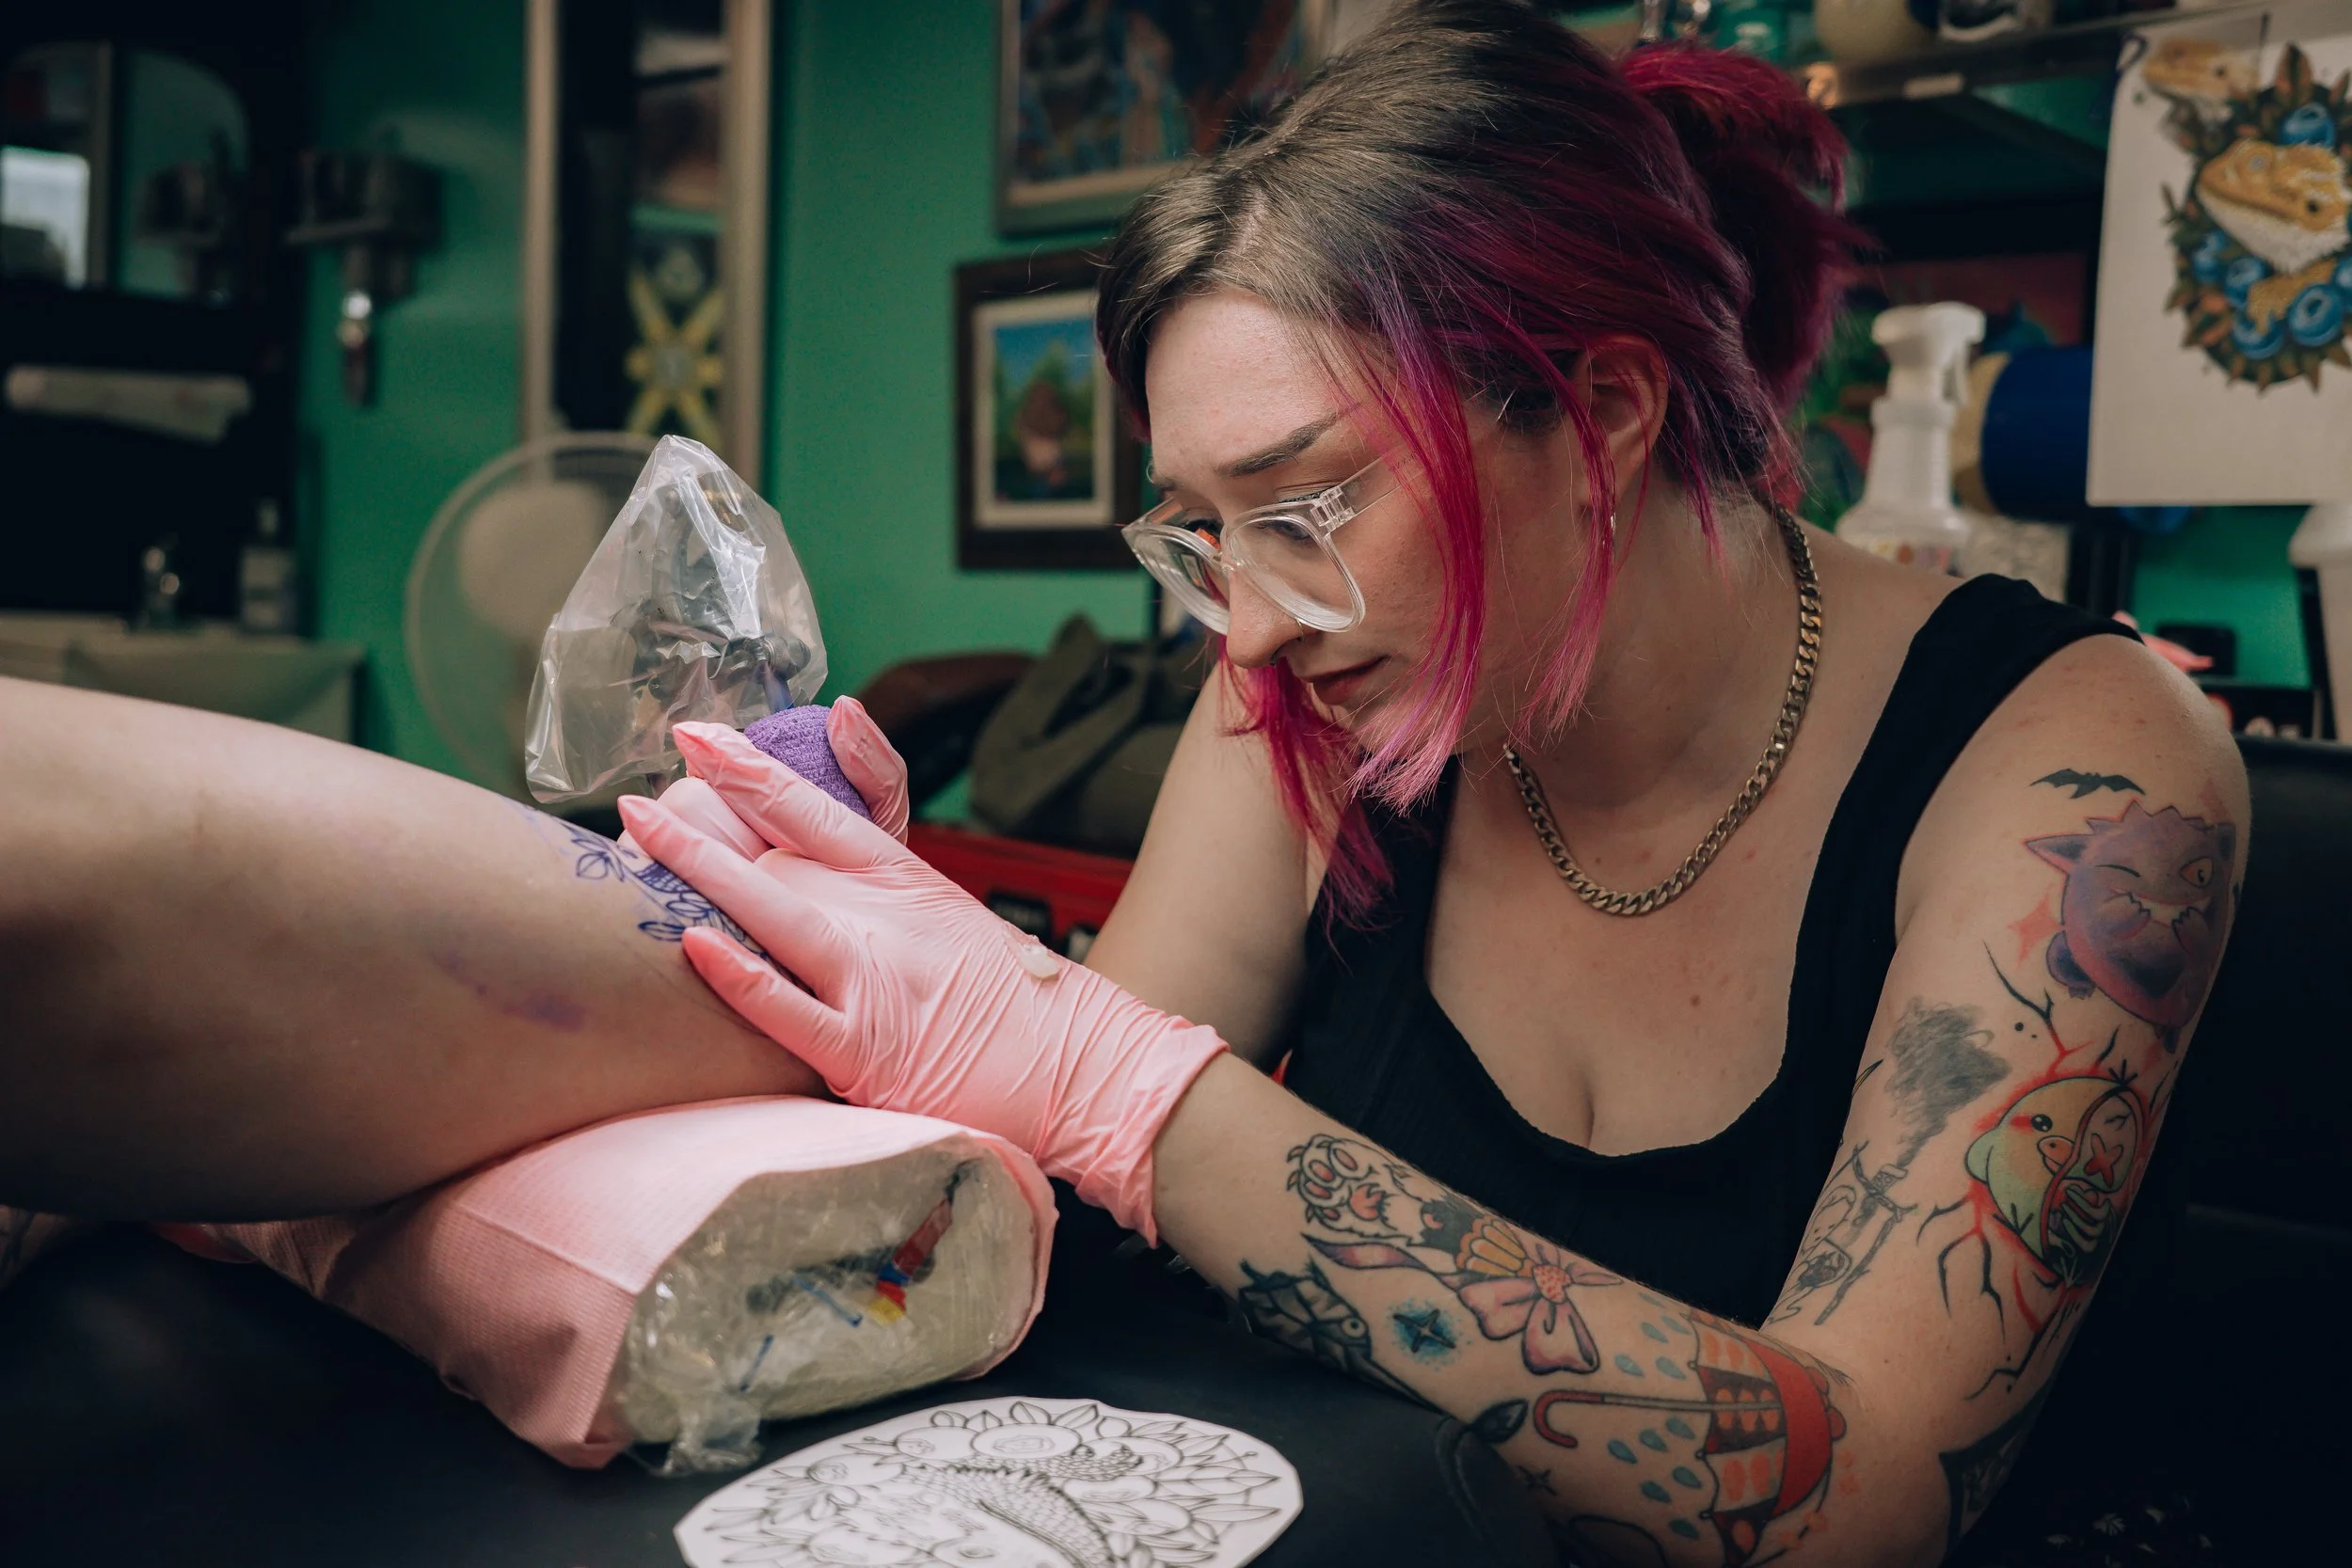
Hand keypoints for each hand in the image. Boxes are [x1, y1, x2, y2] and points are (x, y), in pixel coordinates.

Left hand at [616, 723, 1225, 1240]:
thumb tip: (835, 832)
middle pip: (780, 850)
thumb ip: (883, 878)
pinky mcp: (867, 1052)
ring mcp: (875, 981)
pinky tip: (696, 947)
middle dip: (705, 811)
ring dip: (702, 869)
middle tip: (639, 782)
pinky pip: (791, 1010)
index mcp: (904, 880)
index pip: (816, 808)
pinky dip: (743, 978)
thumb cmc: (1017, 1006)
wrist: (1086, 1069)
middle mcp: (885, 918)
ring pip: (775, 913)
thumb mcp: (951, 917)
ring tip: (640, 833)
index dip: (749, 770)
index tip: (698, 737)